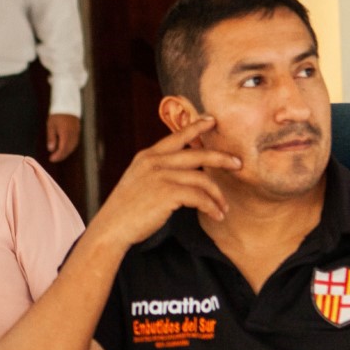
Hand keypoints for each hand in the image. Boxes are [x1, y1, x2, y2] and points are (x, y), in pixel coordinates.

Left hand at [45, 114, 80, 162]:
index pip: (63, 149)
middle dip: (61, 156)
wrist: (67, 105)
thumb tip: (51, 149)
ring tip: (58, 155)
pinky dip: (69, 147)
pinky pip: (75, 142)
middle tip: (53, 159)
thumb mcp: (51, 126)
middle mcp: (73, 135)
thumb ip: (51, 138)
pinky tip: (65, 148)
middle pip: (68, 149)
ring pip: (73, 147)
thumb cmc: (57, 115)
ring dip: (66, 152)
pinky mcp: (78, 131)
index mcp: (66, 134)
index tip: (51, 159)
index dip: (57, 156)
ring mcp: (76, 133)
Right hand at [84, 116, 239, 249]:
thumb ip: (156, 172)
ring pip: (202, 178)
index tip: (212, 121)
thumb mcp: (137, 182)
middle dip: (221, 158)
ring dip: (217, 195)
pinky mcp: (167, 193)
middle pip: (197, 154)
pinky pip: (200, 196)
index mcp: (146, 157)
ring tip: (223, 207)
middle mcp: (154, 162)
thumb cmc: (125, 211)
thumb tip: (183, 172)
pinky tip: (216, 215)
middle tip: (238, 164)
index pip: (176, 137)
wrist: (111, 228)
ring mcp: (161, 176)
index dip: (196, 127)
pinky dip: (211, 207)